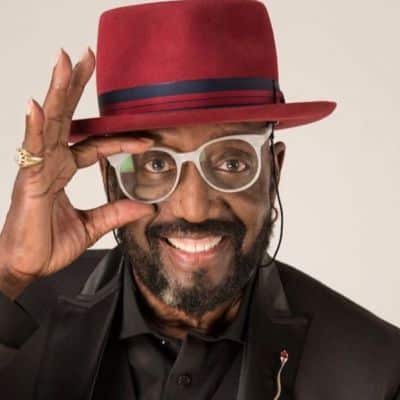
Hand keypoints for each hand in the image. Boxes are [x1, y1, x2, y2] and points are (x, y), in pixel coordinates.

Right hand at [0, 48, 153, 298]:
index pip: (95, 146)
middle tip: (87, 57)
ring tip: (65, 61)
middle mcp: (50, 163)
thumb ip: (116, 213)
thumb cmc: (48, 244)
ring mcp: (37, 168)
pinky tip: (37, 104)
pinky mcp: (28, 181)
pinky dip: (34, 126)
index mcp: (63, 170)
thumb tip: (146, 208)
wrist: (25, 266)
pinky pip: (31, 149)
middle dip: (75, 86)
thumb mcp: (93, 226)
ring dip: (57, 91)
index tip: (148, 138)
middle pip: (66, 118)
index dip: (120, 140)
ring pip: (49, 123)